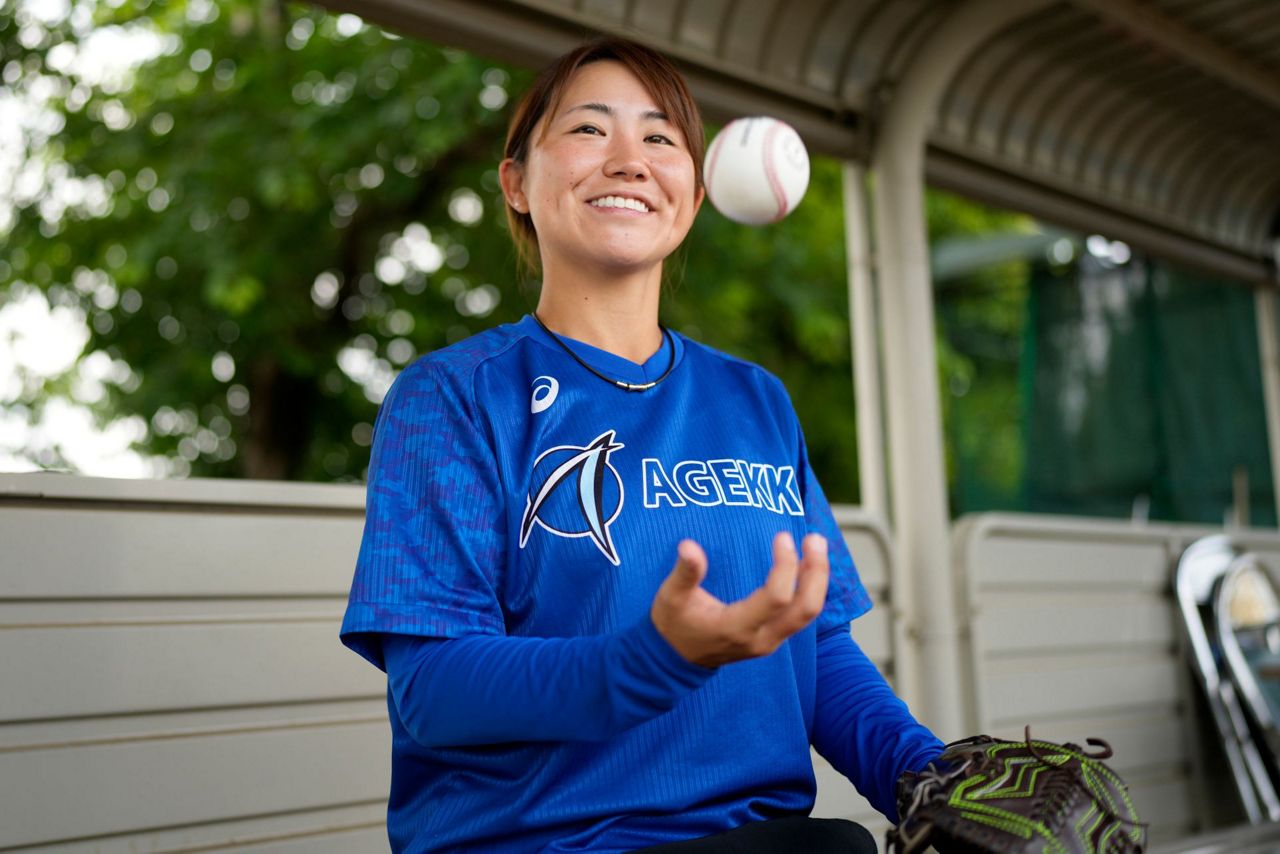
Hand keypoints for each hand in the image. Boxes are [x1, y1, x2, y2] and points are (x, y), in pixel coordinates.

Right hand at [650, 532, 829, 667]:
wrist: (674, 658)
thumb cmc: (673, 623)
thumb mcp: (671, 596)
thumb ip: (684, 573)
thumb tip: (688, 546)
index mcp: (736, 628)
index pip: (776, 598)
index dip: (785, 566)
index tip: (782, 537)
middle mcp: (760, 639)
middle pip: (805, 609)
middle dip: (816, 572)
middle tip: (815, 538)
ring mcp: (769, 642)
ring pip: (808, 613)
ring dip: (817, 579)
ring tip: (816, 546)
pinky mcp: (772, 639)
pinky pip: (801, 615)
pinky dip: (810, 589)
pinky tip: (808, 565)